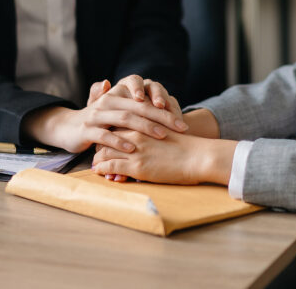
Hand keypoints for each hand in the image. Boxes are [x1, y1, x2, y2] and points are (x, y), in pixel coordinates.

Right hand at [87, 75, 185, 180]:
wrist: (68, 128)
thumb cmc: (100, 120)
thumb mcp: (115, 109)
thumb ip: (132, 101)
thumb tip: (153, 95)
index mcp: (117, 93)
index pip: (143, 94)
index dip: (161, 101)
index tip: (178, 113)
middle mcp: (107, 101)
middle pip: (138, 106)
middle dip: (161, 116)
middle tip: (179, 127)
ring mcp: (96, 115)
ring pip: (125, 118)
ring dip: (145, 127)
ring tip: (162, 135)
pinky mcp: (87, 130)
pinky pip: (105, 135)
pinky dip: (120, 141)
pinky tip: (133, 148)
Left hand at [91, 130, 236, 184]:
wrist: (199, 156)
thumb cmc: (187, 146)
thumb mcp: (166, 131)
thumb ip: (152, 131)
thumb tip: (146, 138)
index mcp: (142, 122)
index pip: (115, 125)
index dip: (108, 134)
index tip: (104, 141)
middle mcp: (134, 133)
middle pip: (105, 137)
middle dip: (98, 146)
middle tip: (97, 154)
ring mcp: (134, 149)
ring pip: (103, 151)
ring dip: (97, 160)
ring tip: (96, 166)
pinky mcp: (136, 165)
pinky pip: (109, 166)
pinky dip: (101, 169)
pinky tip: (100, 173)